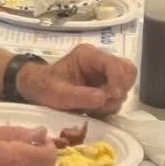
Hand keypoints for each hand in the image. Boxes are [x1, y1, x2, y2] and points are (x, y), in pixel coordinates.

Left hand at [17, 45, 136, 115]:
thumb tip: (104, 97)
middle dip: (118, 91)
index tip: (112, 96)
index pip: (116, 64)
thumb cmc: (44, 86)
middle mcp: (99, 62)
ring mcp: (104, 75)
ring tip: (91, 108)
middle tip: (103, 104)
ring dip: (112, 101)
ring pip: (125, 87)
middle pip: (128, 72)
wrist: (37, 90)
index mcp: (88, 56)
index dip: (119, 80)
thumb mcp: (58, 93)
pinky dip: (109, 106)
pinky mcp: (105, 87)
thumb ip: (80, 95)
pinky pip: (118, 98)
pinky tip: (92, 109)